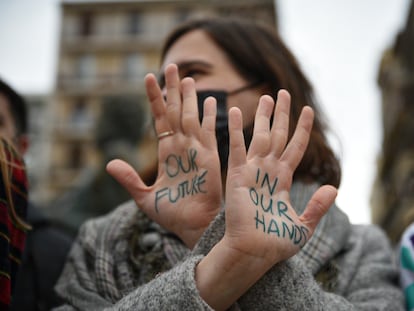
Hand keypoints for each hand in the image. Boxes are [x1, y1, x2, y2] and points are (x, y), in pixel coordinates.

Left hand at [107, 64, 221, 247]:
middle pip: (175, 111)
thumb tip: (109, 163)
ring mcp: (196, 150)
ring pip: (191, 116)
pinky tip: (209, 100)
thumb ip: (129, 179)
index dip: (154, 98)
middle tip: (172, 66)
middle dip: (173, 89)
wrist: (192, 226)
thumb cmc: (171, 214)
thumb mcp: (143, 197)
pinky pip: (210, 132)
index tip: (149, 77)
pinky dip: (209, 116)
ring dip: (189, 97)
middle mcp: (181, 146)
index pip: (158, 118)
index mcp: (166, 152)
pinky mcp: (210, 157)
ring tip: (187, 77)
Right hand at [223, 90, 336, 265]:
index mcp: (283, 180)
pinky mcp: (237, 176)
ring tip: (267, 96)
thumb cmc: (276, 243)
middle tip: (282, 93)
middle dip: (281, 115)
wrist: (253, 252)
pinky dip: (234, 131)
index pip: (295, 148)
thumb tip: (333, 187)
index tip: (308, 110)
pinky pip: (236, 149)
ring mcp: (253, 172)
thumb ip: (318, 206)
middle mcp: (269, 171)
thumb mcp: (304, 225)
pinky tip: (233, 111)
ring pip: (260, 137)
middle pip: (277, 136)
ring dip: (263, 117)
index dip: (302, 129)